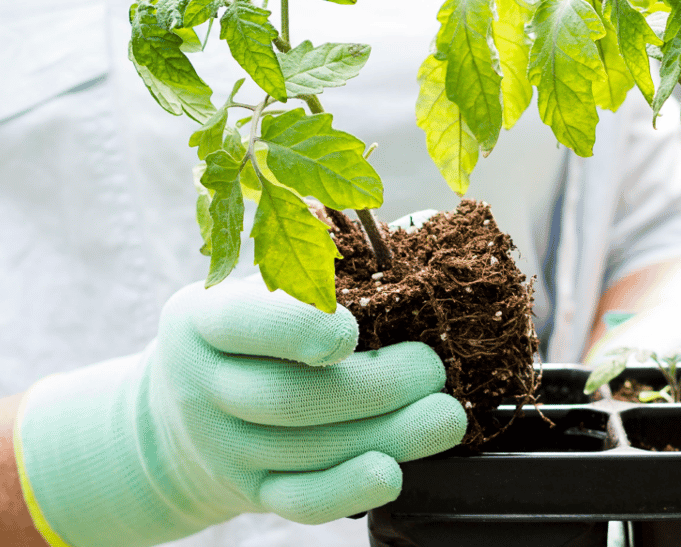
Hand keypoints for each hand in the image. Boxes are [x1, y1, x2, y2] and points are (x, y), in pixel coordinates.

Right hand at [12, 277, 465, 546]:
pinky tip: (391, 473)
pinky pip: (301, 500)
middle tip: (432, 368)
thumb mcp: (260, 290)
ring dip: (388, 432)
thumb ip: (324, 267)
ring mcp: (224, 447)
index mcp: (206, 320)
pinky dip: (348, 490)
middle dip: (377, 385)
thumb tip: (419, 234)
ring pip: (308, 449)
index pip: (246, 324)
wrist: (182, 416)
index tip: (350, 331)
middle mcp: (205, 386)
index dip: (299, 329)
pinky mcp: (251, 491)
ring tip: (444, 414)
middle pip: (290, 396)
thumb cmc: (252, 333)